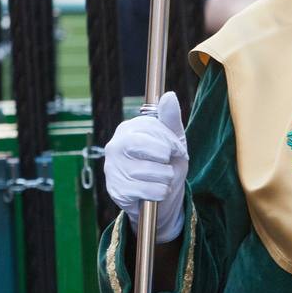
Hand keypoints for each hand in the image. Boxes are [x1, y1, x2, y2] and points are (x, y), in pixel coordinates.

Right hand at [104, 91, 188, 243]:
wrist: (159, 196)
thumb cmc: (165, 162)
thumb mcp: (172, 139)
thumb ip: (170, 118)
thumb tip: (169, 96)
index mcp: (128, 129)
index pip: (152, 130)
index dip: (171, 142)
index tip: (178, 150)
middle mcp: (115, 146)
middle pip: (147, 148)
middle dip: (166, 158)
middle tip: (169, 163)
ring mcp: (113, 169)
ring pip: (152, 172)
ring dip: (166, 178)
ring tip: (162, 178)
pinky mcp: (116, 190)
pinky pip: (149, 191)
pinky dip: (160, 192)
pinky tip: (156, 191)